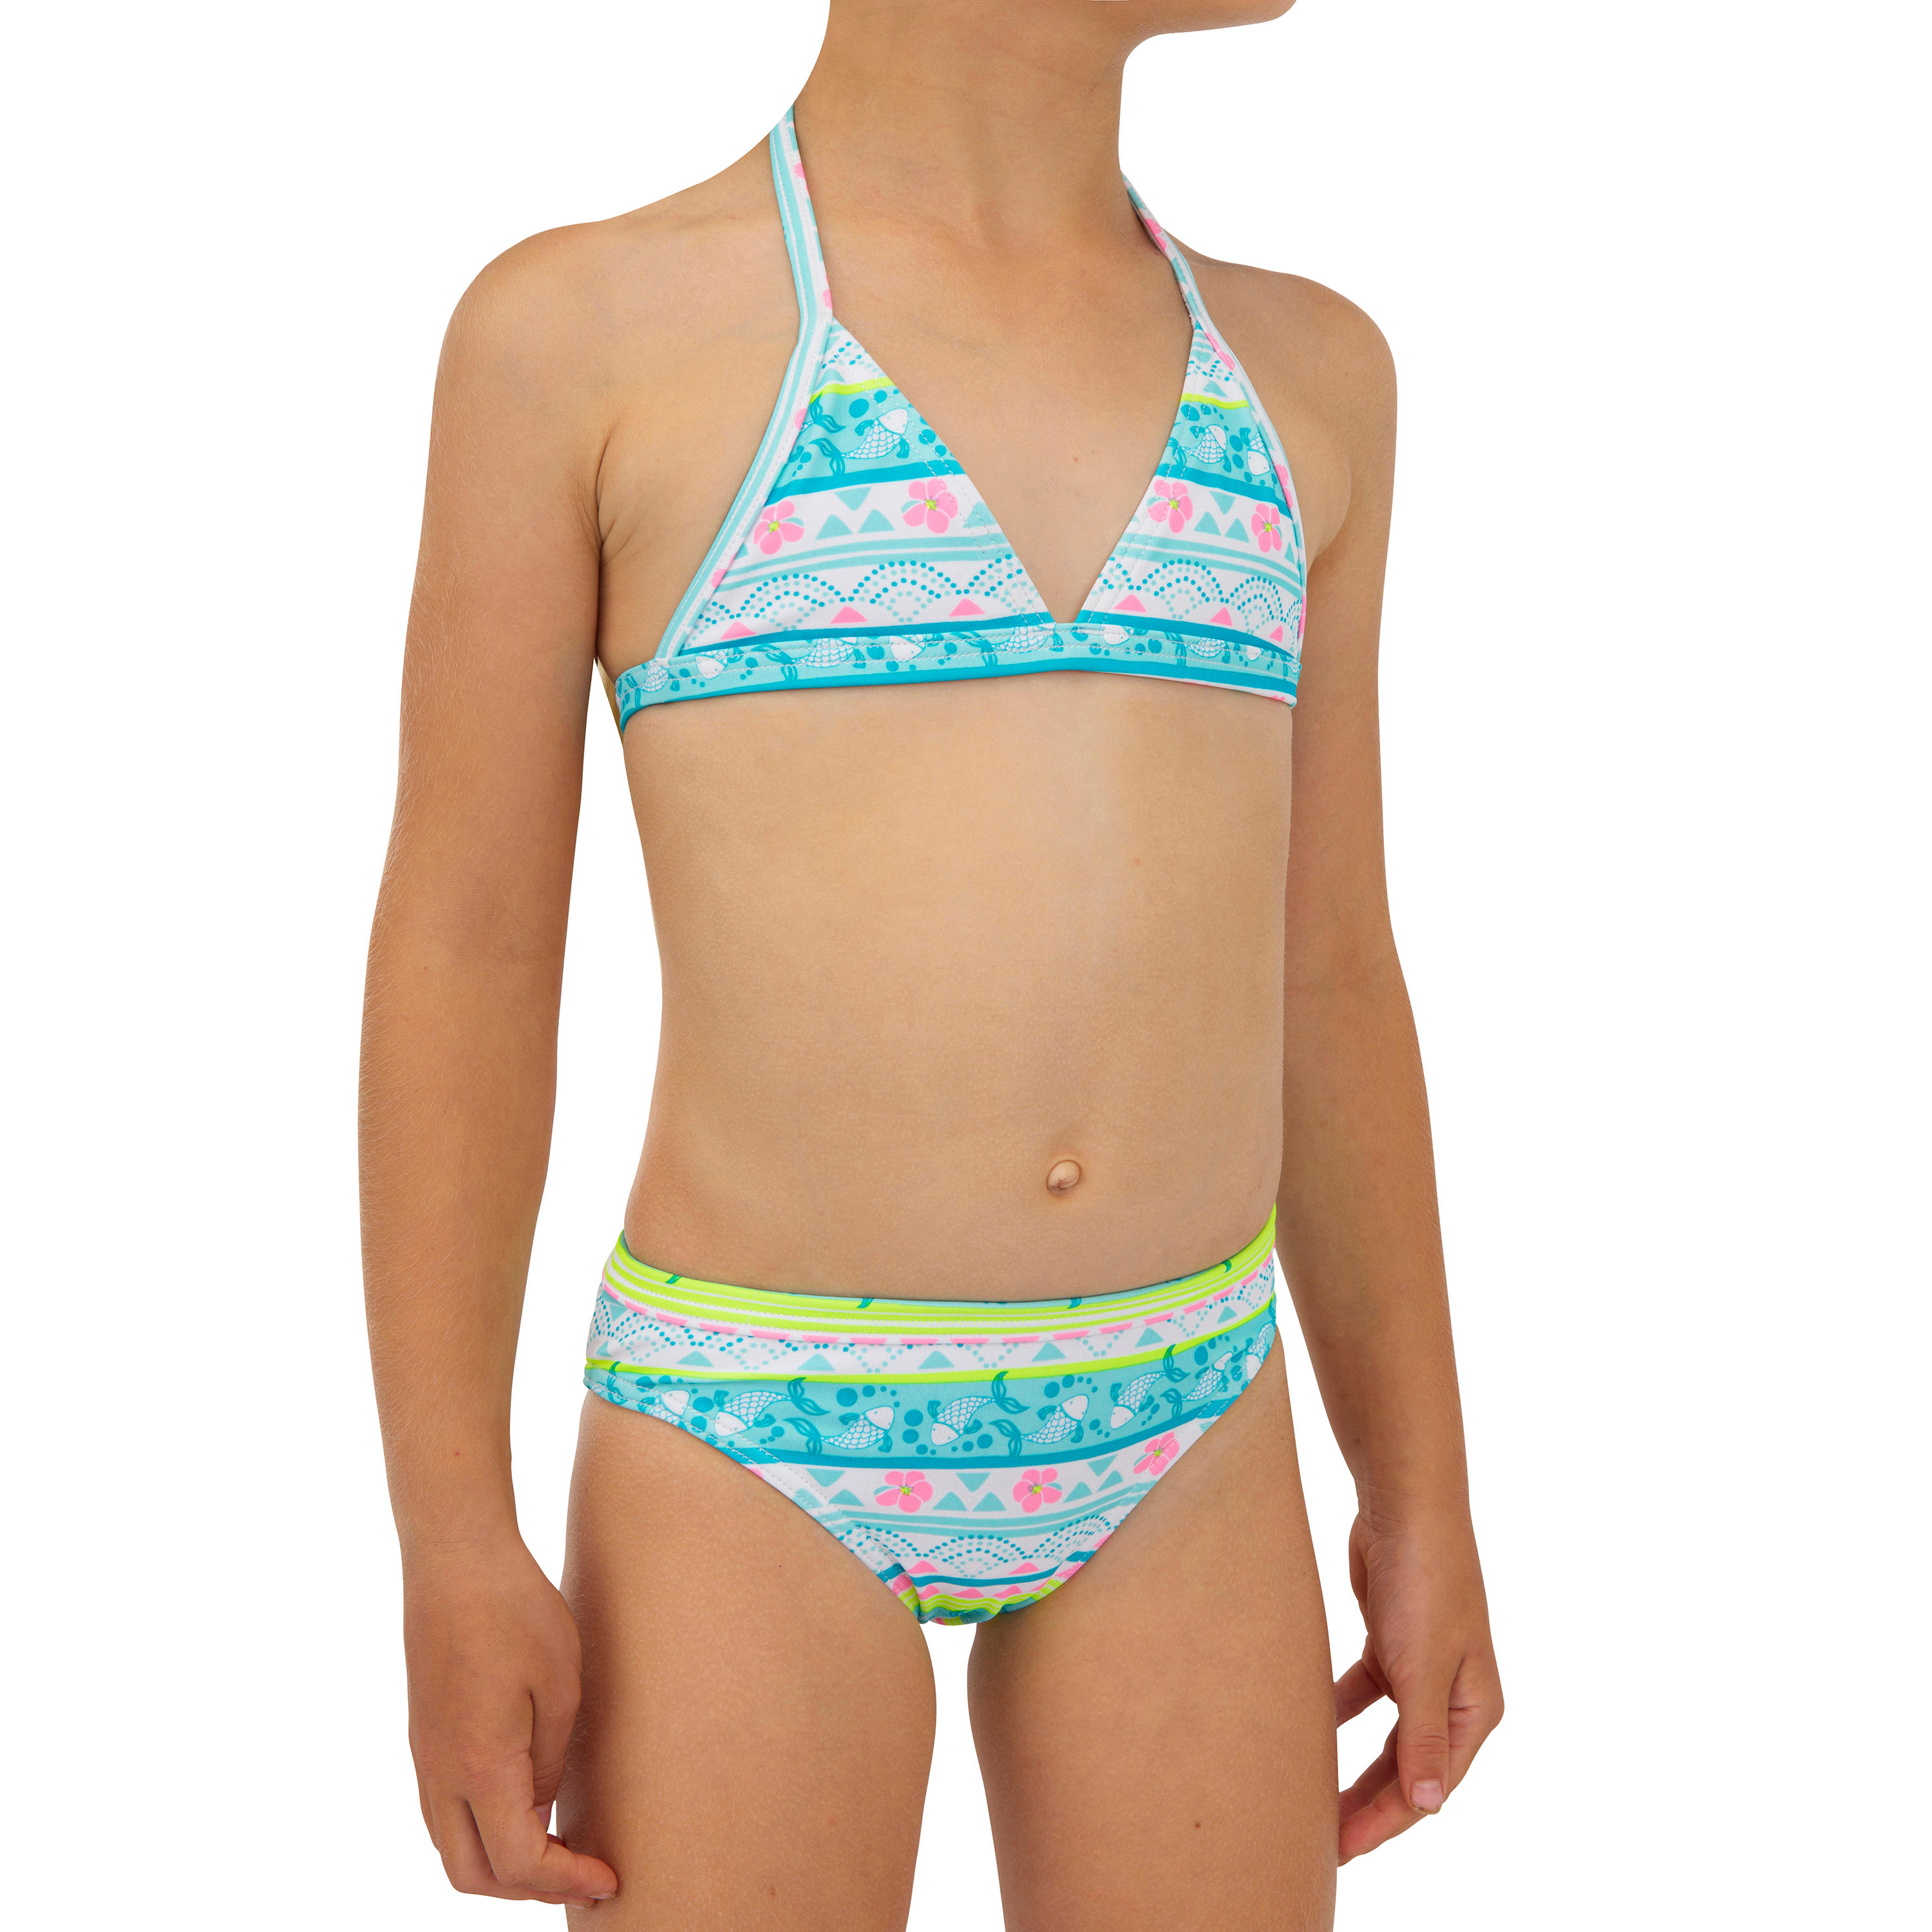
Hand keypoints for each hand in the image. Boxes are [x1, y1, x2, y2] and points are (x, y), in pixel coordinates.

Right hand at [403, 1538, 618, 1907]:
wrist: (455, 1559)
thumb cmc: (515, 1611)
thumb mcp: (560, 1685)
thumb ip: (551, 1760)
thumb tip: (541, 1809)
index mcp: (479, 1767)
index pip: (519, 1862)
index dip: (566, 1882)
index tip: (608, 1879)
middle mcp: (441, 1774)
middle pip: (472, 1876)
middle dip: (529, 1890)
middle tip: (582, 1875)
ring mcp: (426, 1757)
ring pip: (452, 1848)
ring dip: (501, 1865)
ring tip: (557, 1851)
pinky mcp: (425, 1737)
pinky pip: (445, 1813)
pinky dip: (482, 1832)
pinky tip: (524, 1808)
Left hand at [1333, 1508, 1502, 1861]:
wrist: (1405, 1506)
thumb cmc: (1427, 1583)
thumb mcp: (1424, 1668)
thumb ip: (1423, 1740)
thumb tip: (1428, 1807)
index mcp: (1473, 1710)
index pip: (1428, 1786)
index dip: (1385, 1821)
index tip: (1340, 1849)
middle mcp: (1452, 1694)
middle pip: (1404, 1767)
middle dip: (1365, 1803)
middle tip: (1317, 1839)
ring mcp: (1419, 1666)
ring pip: (1382, 1735)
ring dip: (1350, 1765)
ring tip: (1310, 1798)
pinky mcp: (1388, 1640)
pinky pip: (1361, 1693)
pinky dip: (1336, 1711)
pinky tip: (1306, 1726)